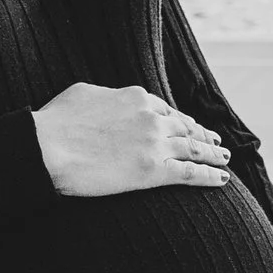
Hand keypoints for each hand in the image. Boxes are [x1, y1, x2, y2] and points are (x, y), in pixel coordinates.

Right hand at [34, 82, 228, 197]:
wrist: (48, 147)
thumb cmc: (56, 122)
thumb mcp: (83, 94)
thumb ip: (106, 97)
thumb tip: (108, 101)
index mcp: (137, 97)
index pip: (166, 110)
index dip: (181, 119)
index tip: (190, 125)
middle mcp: (152, 118)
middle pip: (186, 127)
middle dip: (203, 135)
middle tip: (216, 142)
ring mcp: (155, 144)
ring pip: (194, 148)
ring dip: (213, 154)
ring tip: (225, 158)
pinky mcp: (153, 171)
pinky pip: (191, 173)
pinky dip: (210, 176)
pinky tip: (222, 179)